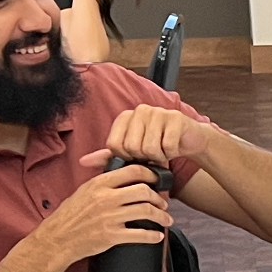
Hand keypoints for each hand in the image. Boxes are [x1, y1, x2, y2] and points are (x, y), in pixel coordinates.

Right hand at [12, 163, 171, 271]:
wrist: (57, 239)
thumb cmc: (69, 216)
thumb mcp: (84, 191)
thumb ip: (103, 183)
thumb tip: (123, 177)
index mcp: (100, 184)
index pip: (133, 171)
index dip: (150, 174)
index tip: (157, 180)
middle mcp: (106, 198)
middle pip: (143, 191)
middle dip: (158, 197)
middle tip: (162, 203)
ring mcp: (110, 217)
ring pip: (146, 211)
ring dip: (161, 216)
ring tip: (165, 219)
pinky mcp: (111, 236)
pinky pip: (140, 234)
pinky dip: (153, 236)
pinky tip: (157, 236)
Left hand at [76, 105, 214, 169]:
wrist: (188, 140)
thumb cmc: (158, 146)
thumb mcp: (132, 153)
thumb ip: (108, 157)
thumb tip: (83, 161)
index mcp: (125, 116)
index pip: (115, 145)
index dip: (126, 157)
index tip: (136, 156)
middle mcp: (140, 110)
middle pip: (132, 147)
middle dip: (144, 158)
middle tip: (153, 153)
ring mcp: (158, 112)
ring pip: (150, 148)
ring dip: (159, 157)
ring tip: (162, 150)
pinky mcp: (175, 118)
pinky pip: (167, 146)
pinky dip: (171, 153)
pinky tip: (174, 147)